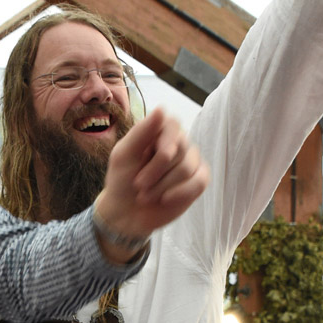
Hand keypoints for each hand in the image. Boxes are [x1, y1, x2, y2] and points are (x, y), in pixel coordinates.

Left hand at [95, 108, 208, 250]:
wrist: (126, 213)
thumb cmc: (122, 181)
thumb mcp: (123, 156)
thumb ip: (141, 132)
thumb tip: (162, 109)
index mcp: (158, 132)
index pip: (172, 124)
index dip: (165, 141)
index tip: (149, 157)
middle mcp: (178, 143)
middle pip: (180, 148)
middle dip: (156, 170)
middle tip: (138, 185)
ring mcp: (190, 161)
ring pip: (187, 168)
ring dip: (162, 186)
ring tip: (146, 195)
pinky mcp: (198, 180)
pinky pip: (200, 181)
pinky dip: (180, 193)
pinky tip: (165, 199)